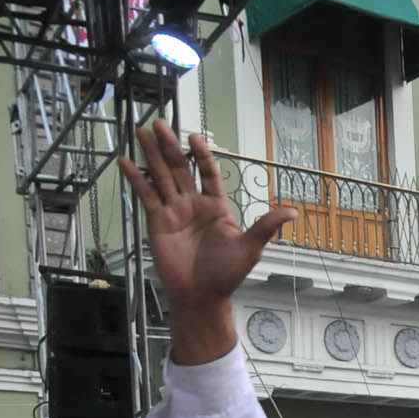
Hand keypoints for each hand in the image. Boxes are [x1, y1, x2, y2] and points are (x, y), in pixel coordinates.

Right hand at [117, 122, 295, 360]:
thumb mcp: (250, 248)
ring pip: (161, 176)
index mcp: (217, 206)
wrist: (201, 294)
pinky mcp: (157, 220)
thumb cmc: (227, 274)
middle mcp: (194, 204)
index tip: (194, 136)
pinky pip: (146, 195)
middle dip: (171, 146)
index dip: (202, 155)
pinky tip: (125, 161)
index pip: (208, 173)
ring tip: (142, 131)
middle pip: (181, 168)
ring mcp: (174, 210)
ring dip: (151, 154)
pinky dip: (135, 178)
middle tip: (161, 123)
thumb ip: (266, 227)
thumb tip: (293, 213)